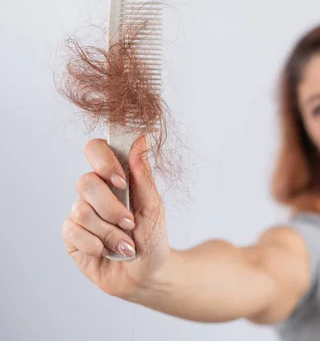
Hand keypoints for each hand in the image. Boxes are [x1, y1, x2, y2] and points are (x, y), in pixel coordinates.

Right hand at [62, 135, 170, 298]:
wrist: (147, 274)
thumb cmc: (152, 238)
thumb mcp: (153, 206)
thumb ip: (143, 175)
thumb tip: (141, 139)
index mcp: (114, 178)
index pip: (95, 149)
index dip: (103, 161)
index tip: (121, 181)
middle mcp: (94, 192)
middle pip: (85, 182)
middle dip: (111, 208)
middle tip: (130, 223)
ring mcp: (80, 213)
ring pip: (80, 210)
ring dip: (109, 232)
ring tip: (125, 244)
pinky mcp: (71, 235)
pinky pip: (73, 231)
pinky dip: (96, 244)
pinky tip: (107, 252)